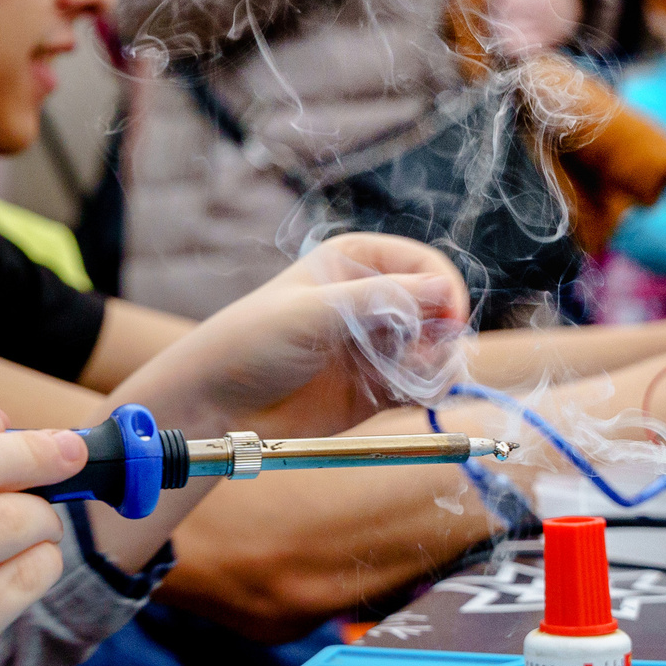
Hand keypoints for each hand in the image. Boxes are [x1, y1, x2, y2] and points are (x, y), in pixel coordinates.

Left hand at [116, 233, 471, 437]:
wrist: (217, 402)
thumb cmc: (251, 341)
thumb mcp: (314, 313)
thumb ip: (378, 302)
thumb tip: (442, 290)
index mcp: (355, 262)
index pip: (423, 265)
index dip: (444, 289)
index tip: (448, 319)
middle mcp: (373, 300)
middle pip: (438, 308)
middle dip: (442, 331)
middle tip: (424, 355)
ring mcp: (377, 346)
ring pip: (437, 349)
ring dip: (437, 363)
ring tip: (411, 378)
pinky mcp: (378, 388)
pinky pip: (421, 385)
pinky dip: (426, 389)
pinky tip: (408, 394)